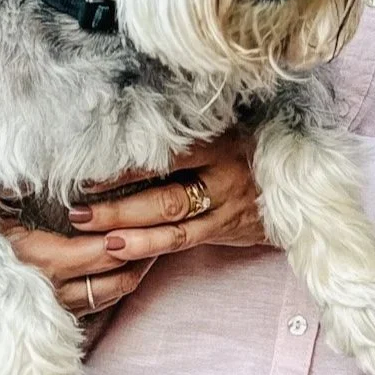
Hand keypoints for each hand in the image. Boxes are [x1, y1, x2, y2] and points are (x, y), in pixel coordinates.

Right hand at [0, 171, 160, 318]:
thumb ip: (12, 188)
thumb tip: (34, 167)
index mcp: (42, 259)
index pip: (103, 250)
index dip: (130, 234)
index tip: (151, 212)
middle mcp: (54, 290)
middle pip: (116, 276)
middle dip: (143, 254)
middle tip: (165, 227)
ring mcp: (55, 310)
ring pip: (110, 295)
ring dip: (134, 273)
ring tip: (152, 245)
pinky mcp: (54, 321)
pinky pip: (96, 307)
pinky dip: (116, 287)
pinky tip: (126, 268)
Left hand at [68, 131, 267, 263]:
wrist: (296, 183)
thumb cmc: (245, 147)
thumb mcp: (225, 128)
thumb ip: (187, 132)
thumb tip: (128, 124)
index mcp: (218, 141)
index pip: (168, 154)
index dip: (130, 164)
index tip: (90, 167)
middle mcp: (222, 174)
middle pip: (165, 194)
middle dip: (119, 204)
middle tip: (79, 207)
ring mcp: (224, 205)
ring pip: (171, 223)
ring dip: (128, 229)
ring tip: (91, 231)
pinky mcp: (224, 228)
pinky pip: (182, 242)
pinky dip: (150, 247)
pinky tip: (120, 249)